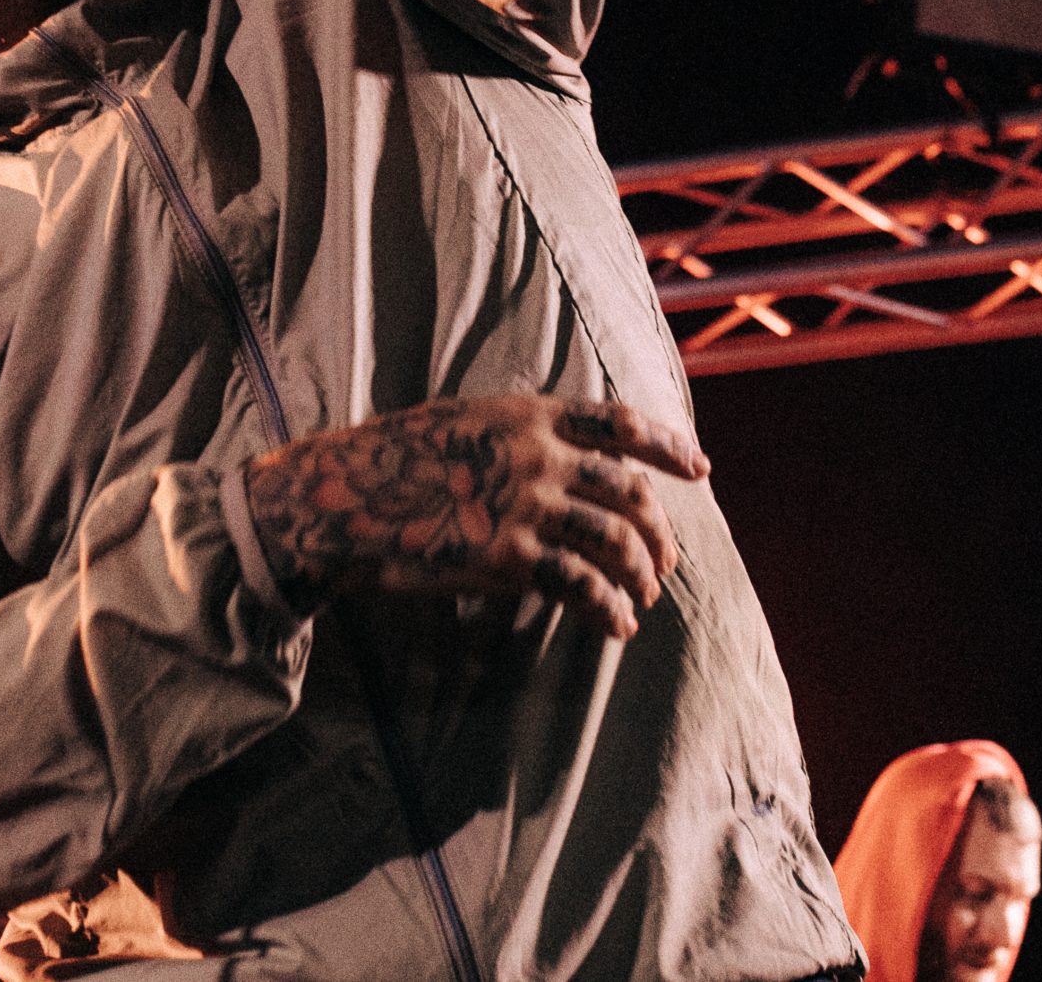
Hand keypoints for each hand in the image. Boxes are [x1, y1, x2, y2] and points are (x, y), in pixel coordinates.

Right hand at [241, 396, 709, 637]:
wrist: (340, 499)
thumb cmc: (395, 462)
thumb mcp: (465, 421)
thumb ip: (520, 436)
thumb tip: (567, 460)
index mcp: (530, 414)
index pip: (621, 423)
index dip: (668, 445)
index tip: (700, 468)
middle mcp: (539, 454)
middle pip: (628, 493)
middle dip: (657, 533)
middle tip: (664, 564)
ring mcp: (525, 503)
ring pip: (614, 542)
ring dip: (640, 575)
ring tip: (643, 599)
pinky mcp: (506, 555)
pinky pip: (579, 585)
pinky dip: (608, 608)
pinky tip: (617, 625)